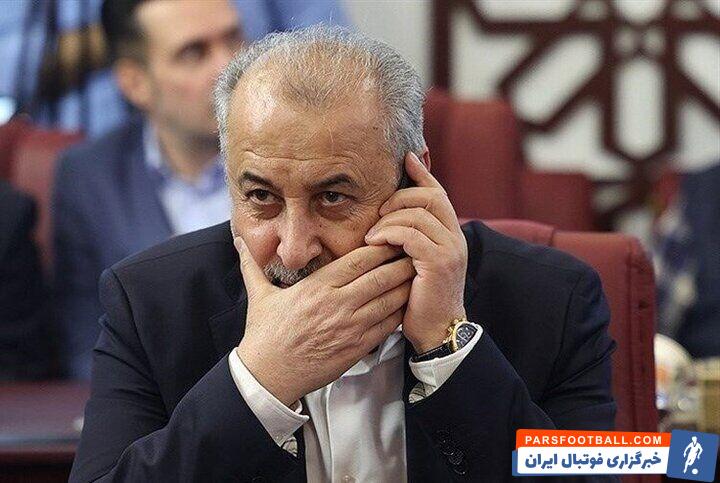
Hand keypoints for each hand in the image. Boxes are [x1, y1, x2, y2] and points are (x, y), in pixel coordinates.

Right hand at [234, 238, 413, 405]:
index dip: (380, 247)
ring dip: (406, 286)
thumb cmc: (265, 335)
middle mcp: (338, 305)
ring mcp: (350, 327)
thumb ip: (252, 266)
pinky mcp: (357, 348)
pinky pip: (387, 327)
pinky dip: (400, 313)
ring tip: (418, 273)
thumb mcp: (259, 296)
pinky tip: (408, 304)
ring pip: (389, 301)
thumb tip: (236, 241)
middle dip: (401, 262)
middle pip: (381, 277)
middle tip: (415, 250)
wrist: (268, 376)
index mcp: (318, 287)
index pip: (358, 260)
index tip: (393, 237)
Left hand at [365, 153, 467, 352]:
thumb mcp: (417, 262)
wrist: (437, 331)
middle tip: (379, 211)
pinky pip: (411, 236)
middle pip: (430, 197)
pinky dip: (390, 234)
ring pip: (417, 215)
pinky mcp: (439, 263)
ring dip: (389, 219)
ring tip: (372, 234)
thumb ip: (412, 238)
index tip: (406, 158)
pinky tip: (374, 242)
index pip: (438, 194)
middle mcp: (456, 238)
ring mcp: (450, 250)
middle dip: (400, 197)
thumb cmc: (420, 298)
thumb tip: (391, 217)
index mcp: (452, 234)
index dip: (422, 174)